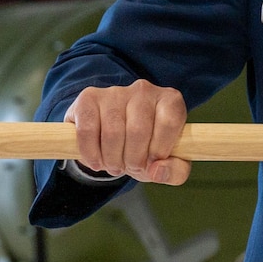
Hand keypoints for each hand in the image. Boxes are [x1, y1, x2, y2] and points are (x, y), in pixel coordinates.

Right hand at [64, 81, 190, 184]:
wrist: (113, 138)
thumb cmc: (146, 149)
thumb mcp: (168, 162)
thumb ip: (175, 171)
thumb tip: (156, 170)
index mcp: (170, 101)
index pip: (169, 123)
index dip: (159, 150)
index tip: (152, 163)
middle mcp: (144, 90)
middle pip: (138, 130)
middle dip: (134, 160)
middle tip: (131, 168)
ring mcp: (115, 92)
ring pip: (113, 132)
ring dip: (112, 160)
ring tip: (115, 166)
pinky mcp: (88, 98)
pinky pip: (87, 130)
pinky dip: (91, 153)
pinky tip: (97, 161)